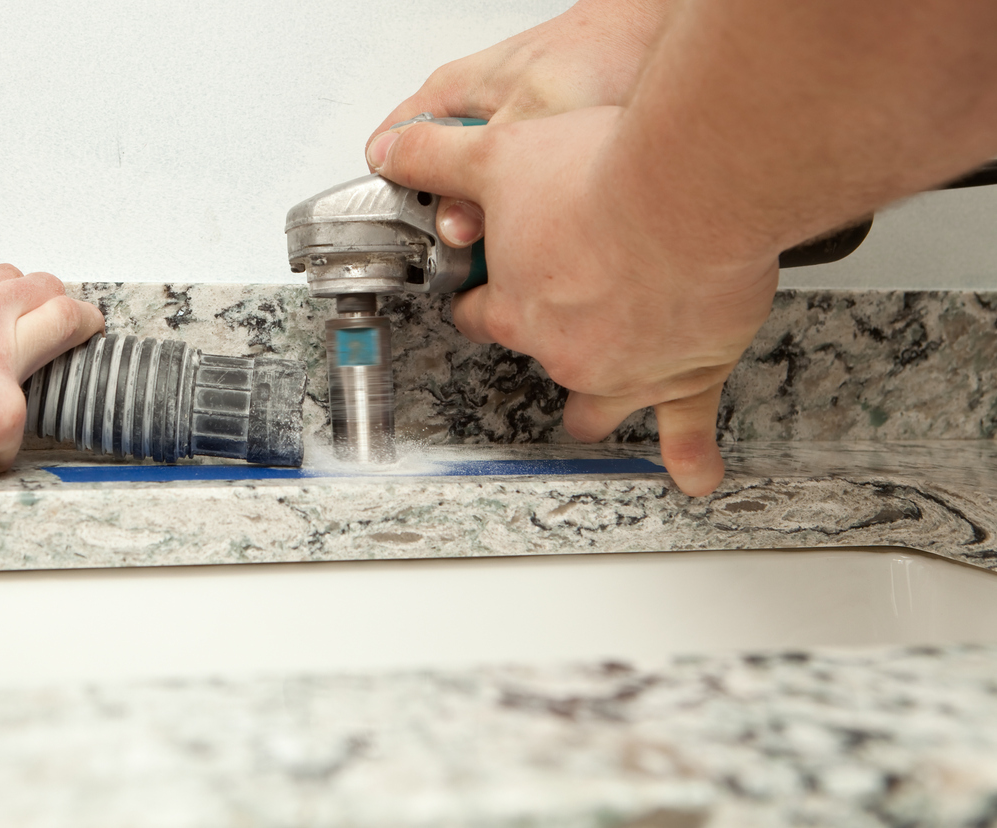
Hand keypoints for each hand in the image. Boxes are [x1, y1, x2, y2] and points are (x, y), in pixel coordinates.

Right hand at [367, 0, 669, 246]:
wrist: (649, 43)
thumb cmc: (594, 54)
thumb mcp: (530, 117)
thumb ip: (485, 172)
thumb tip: (452, 227)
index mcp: (445, 98)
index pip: (386, 155)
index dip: (392, 199)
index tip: (412, 236)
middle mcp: (466, 118)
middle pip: (429, 187)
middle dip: (447, 223)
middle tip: (474, 246)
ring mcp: (497, 139)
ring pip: (471, 198)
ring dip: (490, 223)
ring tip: (516, 236)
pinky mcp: (530, 158)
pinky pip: (507, 200)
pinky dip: (522, 216)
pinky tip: (546, 224)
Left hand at [367, 111, 778, 495]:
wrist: (687, 190)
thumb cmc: (601, 175)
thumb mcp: (496, 153)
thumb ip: (439, 157)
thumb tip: (392, 153)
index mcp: (514, 306)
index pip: (480, 315)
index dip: (481, 302)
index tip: (486, 295)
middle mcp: (563, 348)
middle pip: (538, 358)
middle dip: (543, 346)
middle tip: (558, 324)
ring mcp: (624, 370)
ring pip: (597, 405)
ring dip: (595, 406)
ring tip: (594, 411)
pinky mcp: (685, 373)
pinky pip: (686, 428)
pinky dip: (691, 454)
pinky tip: (694, 476)